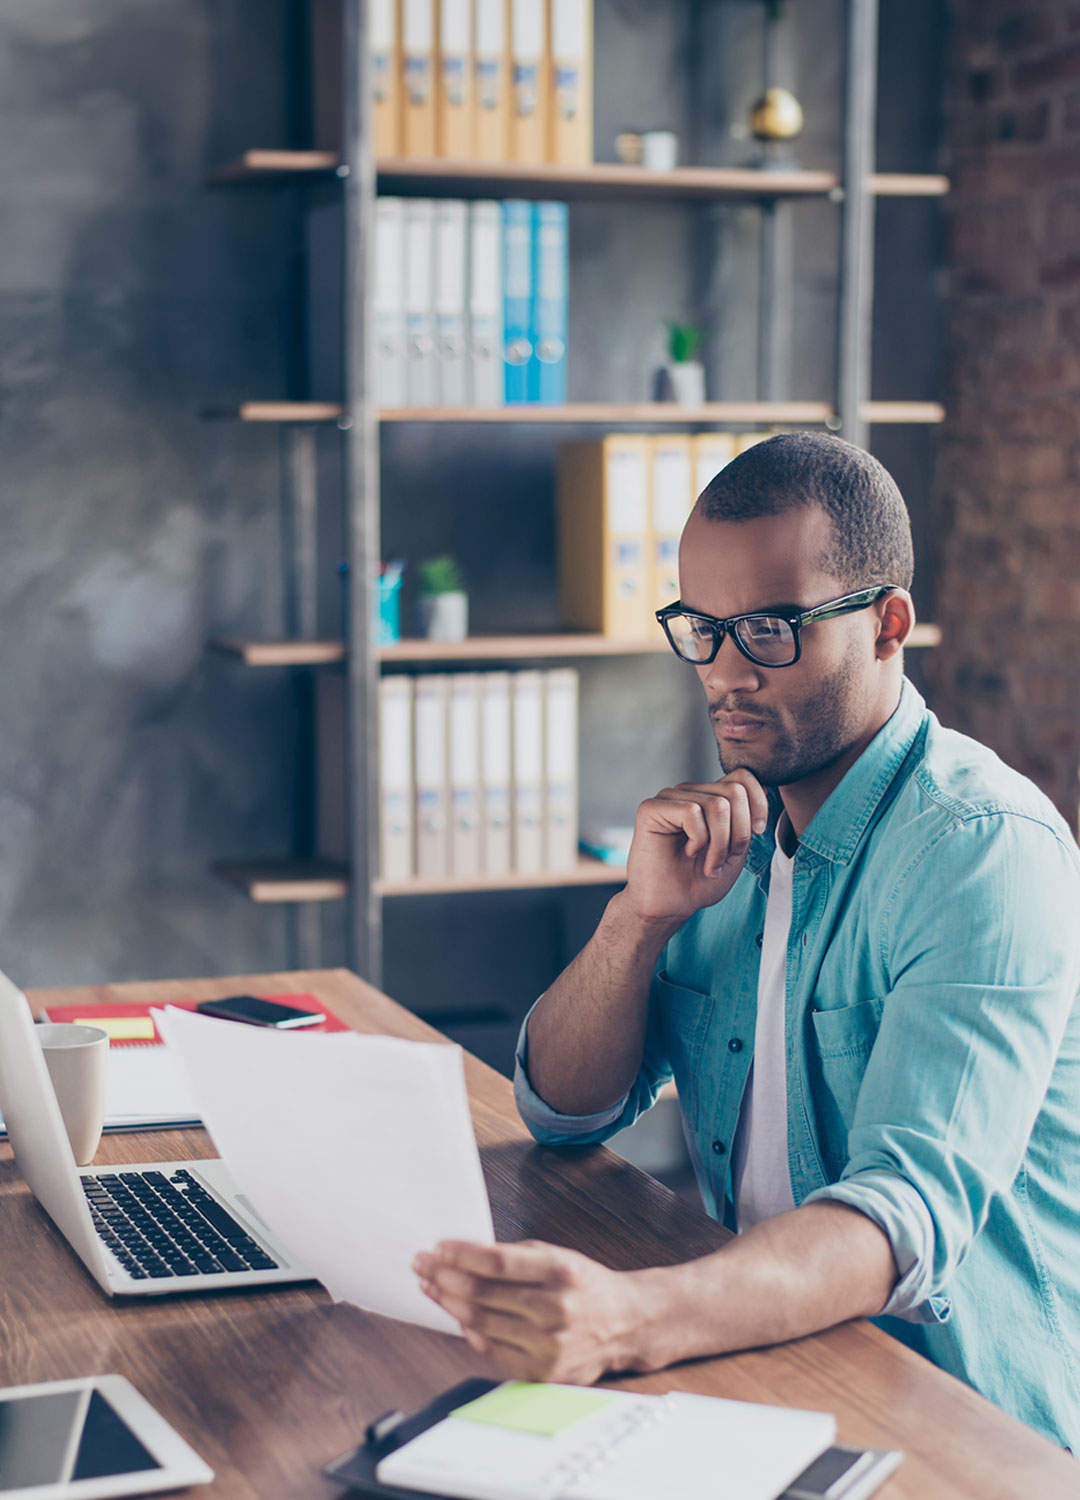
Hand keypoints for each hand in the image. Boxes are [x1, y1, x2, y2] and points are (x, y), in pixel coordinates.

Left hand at [412, 1240, 656, 1382]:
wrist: (626, 1324)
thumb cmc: (584, 1284)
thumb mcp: (557, 1256)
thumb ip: (514, 1257)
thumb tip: (460, 1254)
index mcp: (561, 1271)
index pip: (497, 1261)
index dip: (461, 1254)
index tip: (437, 1246)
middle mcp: (557, 1309)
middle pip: (483, 1294)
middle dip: (445, 1276)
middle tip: (422, 1264)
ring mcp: (550, 1346)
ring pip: (482, 1323)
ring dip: (449, 1302)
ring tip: (430, 1286)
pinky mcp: (543, 1373)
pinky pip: (493, 1351)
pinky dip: (470, 1333)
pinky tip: (456, 1316)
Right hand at [625, 769, 768, 924]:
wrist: (669, 906)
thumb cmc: (699, 881)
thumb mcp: (737, 847)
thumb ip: (748, 818)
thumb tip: (767, 786)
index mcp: (709, 797)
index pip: (743, 777)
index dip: (759, 803)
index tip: (758, 832)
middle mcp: (690, 792)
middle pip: (734, 791)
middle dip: (739, 832)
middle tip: (726, 858)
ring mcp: (670, 798)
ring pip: (717, 805)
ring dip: (720, 844)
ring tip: (709, 863)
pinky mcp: (651, 808)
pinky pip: (692, 812)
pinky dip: (699, 840)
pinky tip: (688, 852)